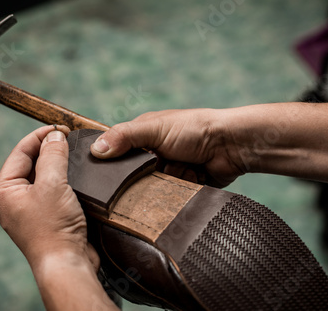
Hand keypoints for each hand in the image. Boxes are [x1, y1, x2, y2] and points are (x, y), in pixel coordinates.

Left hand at [0, 125, 118, 310]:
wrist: (67, 264)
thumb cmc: (53, 230)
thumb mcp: (52, 184)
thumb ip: (52, 156)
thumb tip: (55, 136)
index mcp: (4, 191)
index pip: (20, 152)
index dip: (40, 136)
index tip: (59, 128)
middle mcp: (13, 199)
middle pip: (30, 162)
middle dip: (49, 149)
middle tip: (68, 138)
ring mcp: (29, 209)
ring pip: (43, 176)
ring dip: (57, 164)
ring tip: (72, 153)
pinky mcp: (46, 216)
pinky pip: (52, 190)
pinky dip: (63, 179)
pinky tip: (76, 174)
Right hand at [90, 109, 242, 187]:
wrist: (232, 147)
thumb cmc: (195, 128)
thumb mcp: (155, 128)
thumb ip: (125, 137)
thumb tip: (95, 150)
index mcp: (142, 136)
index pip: (116, 154)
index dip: (113, 165)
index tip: (112, 174)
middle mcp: (152, 155)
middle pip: (132, 176)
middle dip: (143, 178)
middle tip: (153, 172)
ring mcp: (167, 172)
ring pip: (150, 190)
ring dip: (163, 185)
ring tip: (178, 173)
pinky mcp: (180, 187)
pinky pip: (168, 198)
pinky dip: (177, 192)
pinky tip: (187, 182)